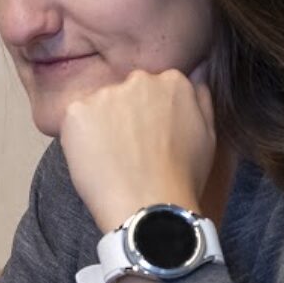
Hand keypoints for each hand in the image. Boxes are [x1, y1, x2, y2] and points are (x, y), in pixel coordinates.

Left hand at [57, 68, 215, 233]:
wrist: (149, 205)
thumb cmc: (183, 176)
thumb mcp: (208, 134)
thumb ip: (200, 99)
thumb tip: (196, 77)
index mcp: (172, 81)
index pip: (153, 88)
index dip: (148, 114)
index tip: (148, 136)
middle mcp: (139, 79)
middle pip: (124, 92)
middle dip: (124, 114)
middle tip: (128, 148)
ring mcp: (105, 94)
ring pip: (98, 105)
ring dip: (100, 125)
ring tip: (111, 157)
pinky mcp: (77, 111)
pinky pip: (75, 119)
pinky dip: (79, 137)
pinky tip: (94, 159)